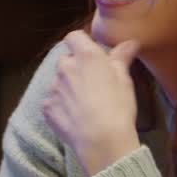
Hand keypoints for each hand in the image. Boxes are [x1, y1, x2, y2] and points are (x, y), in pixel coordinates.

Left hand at [42, 30, 141, 176]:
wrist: (101, 140)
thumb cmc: (117, 106)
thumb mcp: (125, 79)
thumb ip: (122, 57)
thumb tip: (130, 42)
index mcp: (85, 56)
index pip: (74, 37)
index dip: (82, 43)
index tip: (92, 54)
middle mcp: (65, 67)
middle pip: (66, 60)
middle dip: (76, 67)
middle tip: (92, 83)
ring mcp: (53, 88)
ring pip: (59, 82)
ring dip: (68, 87)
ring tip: (85, 104)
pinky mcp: (47, 107)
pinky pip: (53, 101)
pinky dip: (62, 106)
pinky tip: (76, 117)